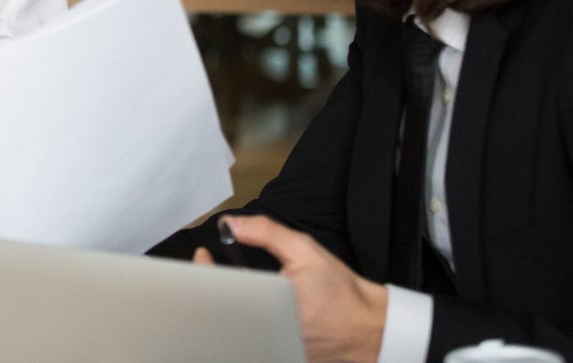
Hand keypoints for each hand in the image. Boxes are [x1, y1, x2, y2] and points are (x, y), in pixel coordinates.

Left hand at [201, 215, 386, 362]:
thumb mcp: (305, 251)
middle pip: (223, 311)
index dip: (203, 270)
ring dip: (228, 310)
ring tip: (229, 293)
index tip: (202, 257)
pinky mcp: (282, 355)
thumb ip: (266, 233)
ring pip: (235, 328)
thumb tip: (232, 223)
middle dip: (213, 291)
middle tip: (213, 274)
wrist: (370, 328)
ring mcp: (274, 347)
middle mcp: (269, 329)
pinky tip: (249, 313)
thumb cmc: (341, 292)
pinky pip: (253, 340)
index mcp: (270, 302)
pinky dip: (244, 326)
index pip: (221, 287)